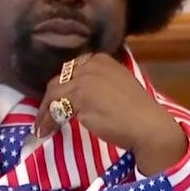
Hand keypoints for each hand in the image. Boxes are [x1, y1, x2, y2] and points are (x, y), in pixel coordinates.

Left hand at [34, 53, 187, 175]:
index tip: (56, 101)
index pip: (71, 70)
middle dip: (50, 99)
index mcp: (101, 59)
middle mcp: (90, 65)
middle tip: (44, 115)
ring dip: (45, 113)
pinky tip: (46, 131)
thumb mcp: (118, 85)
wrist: (148, 125)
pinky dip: (48, 121)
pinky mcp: (79, 98)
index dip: (62, 87)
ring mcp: (83, 80)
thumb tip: (78, 96)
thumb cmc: (138, 112)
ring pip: (54, 95)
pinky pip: (55, 109)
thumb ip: (98, 84)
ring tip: (41, 127)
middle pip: (59, 81)